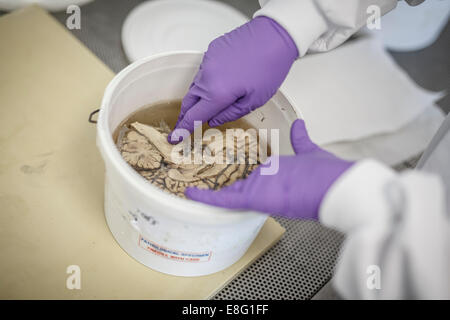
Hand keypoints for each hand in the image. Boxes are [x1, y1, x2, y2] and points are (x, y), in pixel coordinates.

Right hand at [168, 16, 297, 143]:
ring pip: (196, 85)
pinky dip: (208, 80)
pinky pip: (205, 71)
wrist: (275, 35)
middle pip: (189, 101)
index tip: (174, 138)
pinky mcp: (212, 51)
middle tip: (185, 126)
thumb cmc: (270, 67)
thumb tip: (214, 120)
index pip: (194, 116)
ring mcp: (208, 62)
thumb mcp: (254, 100)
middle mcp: (207, 77)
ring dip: (199, 97)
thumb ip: (230, 113)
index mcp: (217, 93)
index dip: (183, 129)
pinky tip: (223, 81)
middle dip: (186, 115)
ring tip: (210, 104)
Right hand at [185, 120, 353, 219]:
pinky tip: (191, 195)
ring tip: (190, 190)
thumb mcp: (309, 153)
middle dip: (222, 187)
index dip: (243, 179)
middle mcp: (265, 186)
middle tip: (200, 182)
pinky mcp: (253, 198)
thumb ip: (301, 141)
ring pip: (229, 193)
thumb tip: (299, 125)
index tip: (231, 177)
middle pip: (239, 187)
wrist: (336, 188)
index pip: (256, 179)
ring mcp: (258, 191)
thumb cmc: (324, 175)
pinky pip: (224, 199)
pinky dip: (207, 198)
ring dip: (210, 194)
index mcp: (277, 178)